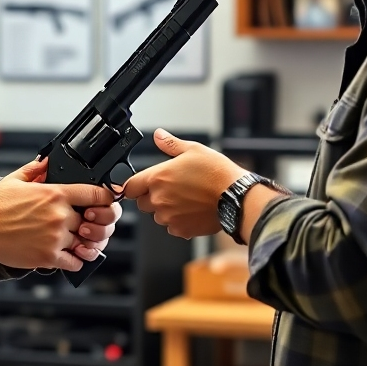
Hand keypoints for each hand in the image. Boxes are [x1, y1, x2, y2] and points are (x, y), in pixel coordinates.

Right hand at [0, 158, 116, 271]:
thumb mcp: (16, 179)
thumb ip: (36, 169)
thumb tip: (47, 161)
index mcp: (55, 194)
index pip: (97, 194)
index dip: (106, 198)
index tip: (105, 202)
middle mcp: (59, 215)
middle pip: (92, 220)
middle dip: (89, 223)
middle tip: (82, 224)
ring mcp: (55, 237)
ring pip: (85, 242)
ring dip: (82, 242)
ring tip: (74, 240)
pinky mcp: (48, 257)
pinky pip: (75, 261)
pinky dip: (75, 259)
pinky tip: (68, 255)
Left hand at [122, 129, 246, 238]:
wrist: (236, 197)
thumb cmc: (217, 173)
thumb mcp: (193, 150)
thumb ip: (170, 144)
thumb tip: (159, 135)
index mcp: (158, 177)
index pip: (130, 187)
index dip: (135, 185)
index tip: (141, 185)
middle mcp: (159, 199)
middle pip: (142, 203)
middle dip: (152, 197)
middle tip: (172, 189)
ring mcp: (169, 216)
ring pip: (158, 216)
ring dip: (166, 209)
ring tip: (186, 199)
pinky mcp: (180, 230)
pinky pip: (172, 227)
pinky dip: (179, 221)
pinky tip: (192, 210)